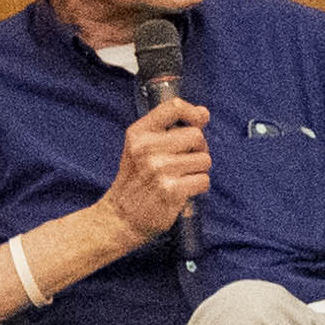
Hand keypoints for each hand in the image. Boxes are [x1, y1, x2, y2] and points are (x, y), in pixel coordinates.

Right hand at [100, 95, 216, 253]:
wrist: (120, 217)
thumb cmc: (135, 181)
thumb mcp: (140, 148)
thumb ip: (169, 129)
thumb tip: (203, 113)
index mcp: (138, 134)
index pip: (173, 107)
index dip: (193, 112)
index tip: (199, 121)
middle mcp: (147, 148)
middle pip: (196, 135)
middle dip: (198, 149)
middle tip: (185, 161)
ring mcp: (159, 169)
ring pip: (204, 159)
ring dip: (198, 170)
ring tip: (181, 178)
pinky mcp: (171, 190)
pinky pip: (203, 180)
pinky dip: (198, 187)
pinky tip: (183, 191)